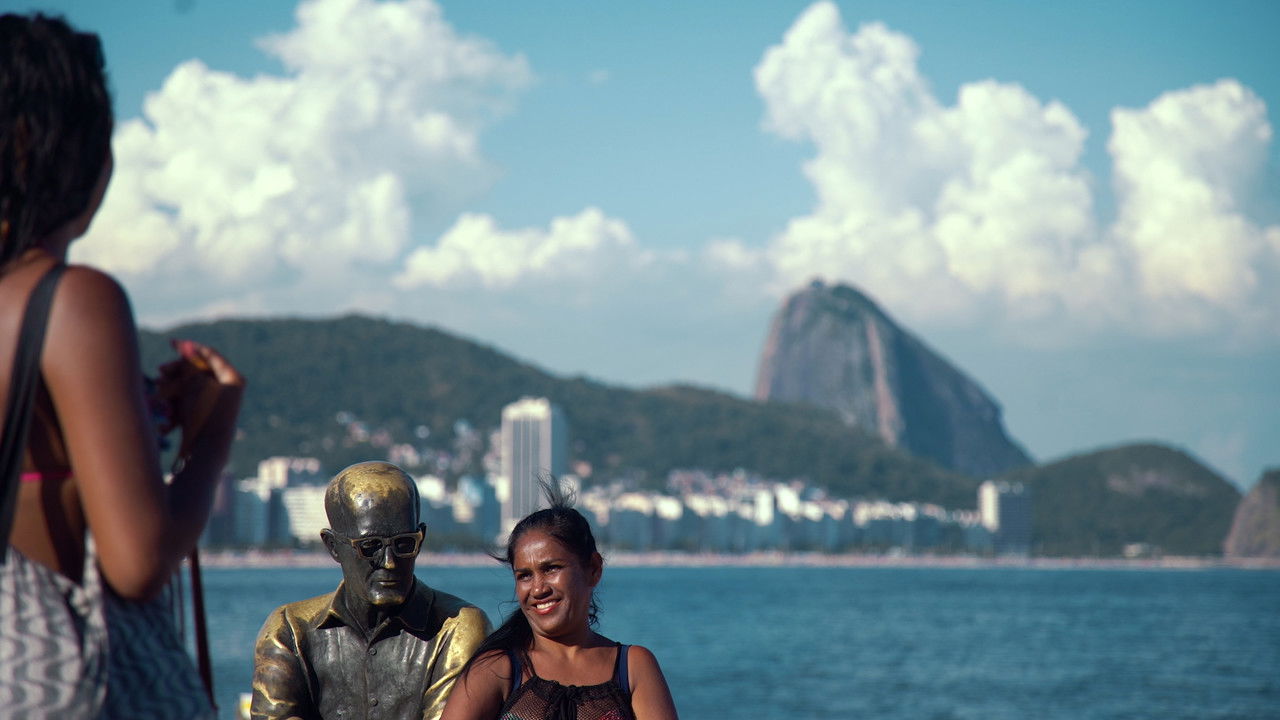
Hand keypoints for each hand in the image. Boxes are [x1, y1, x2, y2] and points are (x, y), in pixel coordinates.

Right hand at [156, 339, 244, 454]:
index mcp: (233, 378)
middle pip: (198, 372)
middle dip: (176, 373)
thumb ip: (189, 365)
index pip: (210, 355)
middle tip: (160, 372)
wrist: (206, 453)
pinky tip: (167, 422)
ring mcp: (216, 405)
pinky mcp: (206, 418)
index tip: (172, 343)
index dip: (190, 348)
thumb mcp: (194, 385)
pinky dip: (175, 409)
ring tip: (158, 395)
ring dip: (171, 391)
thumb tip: (187, 346)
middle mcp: (227, 390)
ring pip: (189, 390)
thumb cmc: (204, 415)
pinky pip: (188, 407)